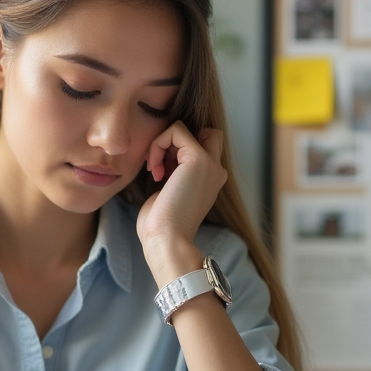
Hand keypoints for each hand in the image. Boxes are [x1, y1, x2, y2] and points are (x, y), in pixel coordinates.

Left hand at [136, 122, 227, 281]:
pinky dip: (158, 144)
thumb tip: (162, 159)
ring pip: (185, 129)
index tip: (162, 170)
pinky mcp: (199, 159)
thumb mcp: (169, 195)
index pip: (202, 145)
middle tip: (160, 165)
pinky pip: (176, 130)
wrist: (167, 241)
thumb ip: (172, 174)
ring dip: (161, 143)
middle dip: (174, 141)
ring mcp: (210, 164)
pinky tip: (155, 170)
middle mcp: (215, 171)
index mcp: (210, 181)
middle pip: (203, 132)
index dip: (178, 149)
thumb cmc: (161, 227)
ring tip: (155, 170)